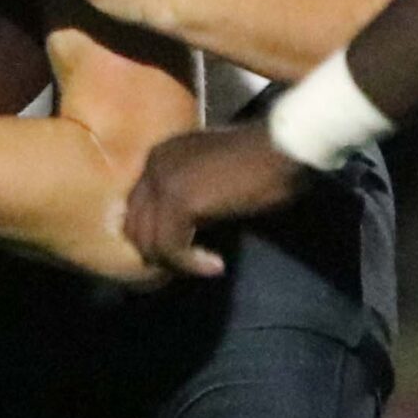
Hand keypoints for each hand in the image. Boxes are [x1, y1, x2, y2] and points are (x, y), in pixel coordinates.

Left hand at [124, 120, 306, 276]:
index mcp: (160, 155)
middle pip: (135, 225)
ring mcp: (163, 182)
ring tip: (204, 268)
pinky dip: (190, 264)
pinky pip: (171, 248)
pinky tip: (215, 266)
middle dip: (158, 253)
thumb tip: (178, 235)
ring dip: (175, 263)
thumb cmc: (261, 163)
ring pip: (149, 242)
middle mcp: (154, 164)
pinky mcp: (179, 202)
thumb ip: (189, 196)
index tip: (181, 255)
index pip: (136, 207)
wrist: (283, 149)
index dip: (154, 236)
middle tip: (187, 268)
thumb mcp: (213, 178)